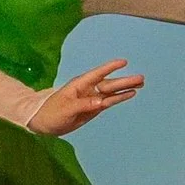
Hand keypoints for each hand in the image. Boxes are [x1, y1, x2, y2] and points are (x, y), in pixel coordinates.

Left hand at [27, 58, 143, 134]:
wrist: (43, 122)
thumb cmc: (51, 113)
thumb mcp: (66, 109)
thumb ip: (84, 104)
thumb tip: (102, 102)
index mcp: (79, 85)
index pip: (97, 74)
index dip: (110, 67)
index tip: (123, 62)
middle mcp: (88, 90)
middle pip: (109, 84)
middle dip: (124, 81)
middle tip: (141, 78)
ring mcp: (92, 99)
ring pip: (111, 93)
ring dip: (125, 89)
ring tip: (141, 84)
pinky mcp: (93, 108)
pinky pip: (109, 102)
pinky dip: (119, 98)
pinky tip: (130, 94)